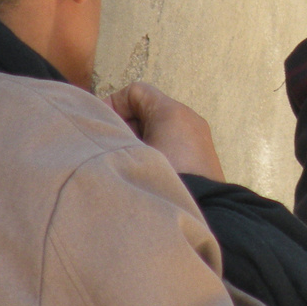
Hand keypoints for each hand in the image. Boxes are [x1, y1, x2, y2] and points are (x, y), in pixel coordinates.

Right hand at [106, 82, 225, 181]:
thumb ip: (113, 136)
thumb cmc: (165, 181)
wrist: (205, 213)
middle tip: (110, 150)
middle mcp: (188, 119)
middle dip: (124, 127)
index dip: (113, 105)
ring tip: (125, 164)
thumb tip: (101, 134)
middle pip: (145, 111)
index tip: (101, 129)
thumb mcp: (131, 154)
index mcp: (172, 112)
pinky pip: (171, 144)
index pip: (135, 92)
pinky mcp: (201, 158)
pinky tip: (143, 174)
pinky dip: (154, 152)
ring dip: (137, 142)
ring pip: (157, 129)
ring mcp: (197, 139)